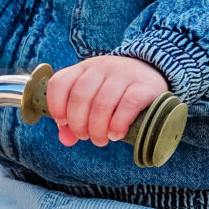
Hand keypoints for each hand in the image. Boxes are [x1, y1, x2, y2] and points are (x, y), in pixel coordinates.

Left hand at [45, 55, 167, 147]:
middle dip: (78, 124)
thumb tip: (66, 140)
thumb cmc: (116, 91)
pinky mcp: (143, 86)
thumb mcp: (92, 97)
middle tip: (85, 137)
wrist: (153, 72)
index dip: (56, 105)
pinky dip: (118, 124)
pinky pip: (127, 106)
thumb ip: (75, 118)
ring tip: (100, 139)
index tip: (63, 122)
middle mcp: (101, 67)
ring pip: (102, 104)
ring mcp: (123, 75)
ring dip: (97, 128)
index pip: (60, 82)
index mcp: (84, 68)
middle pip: (80, 97)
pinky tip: (116, 134)